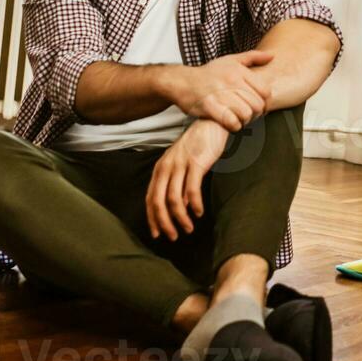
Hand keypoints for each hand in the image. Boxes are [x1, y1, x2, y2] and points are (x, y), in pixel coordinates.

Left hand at [146, 119, 229, 239]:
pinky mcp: (196, 163)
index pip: (150, 198)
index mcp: (160, 168)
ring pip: (174, 199)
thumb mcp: (183, 165)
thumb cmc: (198, 146)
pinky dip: (194, 205)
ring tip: (188, 229)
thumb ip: (179, 185)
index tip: (157, 234)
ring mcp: (180, 165)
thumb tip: (182, 209)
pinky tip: (198, 213)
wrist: (211, 123)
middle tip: (173, 237)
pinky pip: (192, 190)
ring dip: (180, 218)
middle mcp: (166, 167)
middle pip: (158, 201)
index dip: (152, 218)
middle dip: (164, 223)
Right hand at [168, 51, 273, 130]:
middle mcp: (231, 81)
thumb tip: (272, 56)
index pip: (265, 91)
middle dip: (255, 114)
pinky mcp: (210, 107)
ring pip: (246, 114)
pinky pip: (232, 122)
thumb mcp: (230, 60)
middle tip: (248, 115)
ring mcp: (220, 94)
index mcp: (239, 71)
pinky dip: (234, 126)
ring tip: (239, 119)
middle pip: (257, 105)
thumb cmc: (208, 73)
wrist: (181, 82)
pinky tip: (230, 123)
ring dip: (245, 121)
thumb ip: (253, 57)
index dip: (265, 102)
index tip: (258, 106)